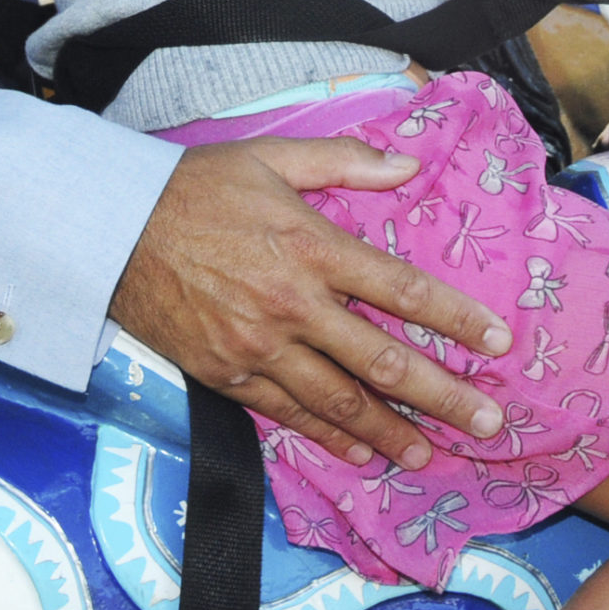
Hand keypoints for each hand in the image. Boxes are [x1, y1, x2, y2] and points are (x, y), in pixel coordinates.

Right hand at [109, 138, 511, 469]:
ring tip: (430, 453)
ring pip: (338, 401)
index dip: (454, 319)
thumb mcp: (272, 156)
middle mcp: (292, 303)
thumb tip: (408, 164)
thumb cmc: (196, 187)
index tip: (497, 342)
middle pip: (381, 360)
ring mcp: (258, 346)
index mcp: (311, 246)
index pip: (400, 290)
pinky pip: (287, 414)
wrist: (111, 230)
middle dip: (441, 395)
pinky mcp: (227, 374)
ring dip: (391, 431)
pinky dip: (328, 437)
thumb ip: (345, 162)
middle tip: (486, 423)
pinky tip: (360, 452)